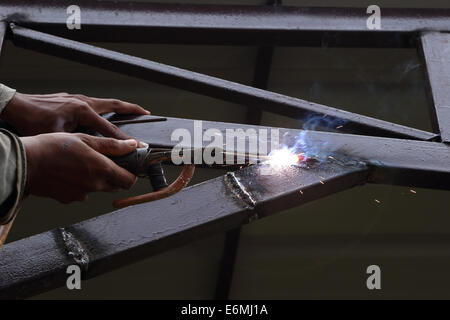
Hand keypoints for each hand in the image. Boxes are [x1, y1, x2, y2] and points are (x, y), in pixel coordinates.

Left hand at [0, 92, 149, 137]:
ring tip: (131, 112)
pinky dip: (104, 108)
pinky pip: (94, 104)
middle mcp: (83, 102)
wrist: (15, 106)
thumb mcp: (58, 137)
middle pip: (114, 105)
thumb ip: (78, 143)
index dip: (124, 139)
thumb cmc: (32, 122)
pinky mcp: (71, 100)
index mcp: (82, 110)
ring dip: (119, 107)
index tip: (136, 145)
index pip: (109, 128)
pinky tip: (104, 115)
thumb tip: (93, 154)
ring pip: (104, 103)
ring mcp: (77, 99)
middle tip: (145, 113)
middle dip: (132, 109)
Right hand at [21, 133, 137, 202]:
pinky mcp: (69, 199)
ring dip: (98, 179)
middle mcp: (94, 185)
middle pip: (116, 185)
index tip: (130, 166)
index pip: (129, 181)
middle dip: (116, 175)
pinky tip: (70, 172)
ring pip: (99, 188)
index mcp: (102, 169)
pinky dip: (81, 184)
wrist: (25, 162)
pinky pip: (82, 193)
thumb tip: (133, 145)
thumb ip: (112, 145)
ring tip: (82, 163)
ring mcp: (81, 194)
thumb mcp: (85, 139)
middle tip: (106, 161)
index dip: (132, 174)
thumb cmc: (53, 146)